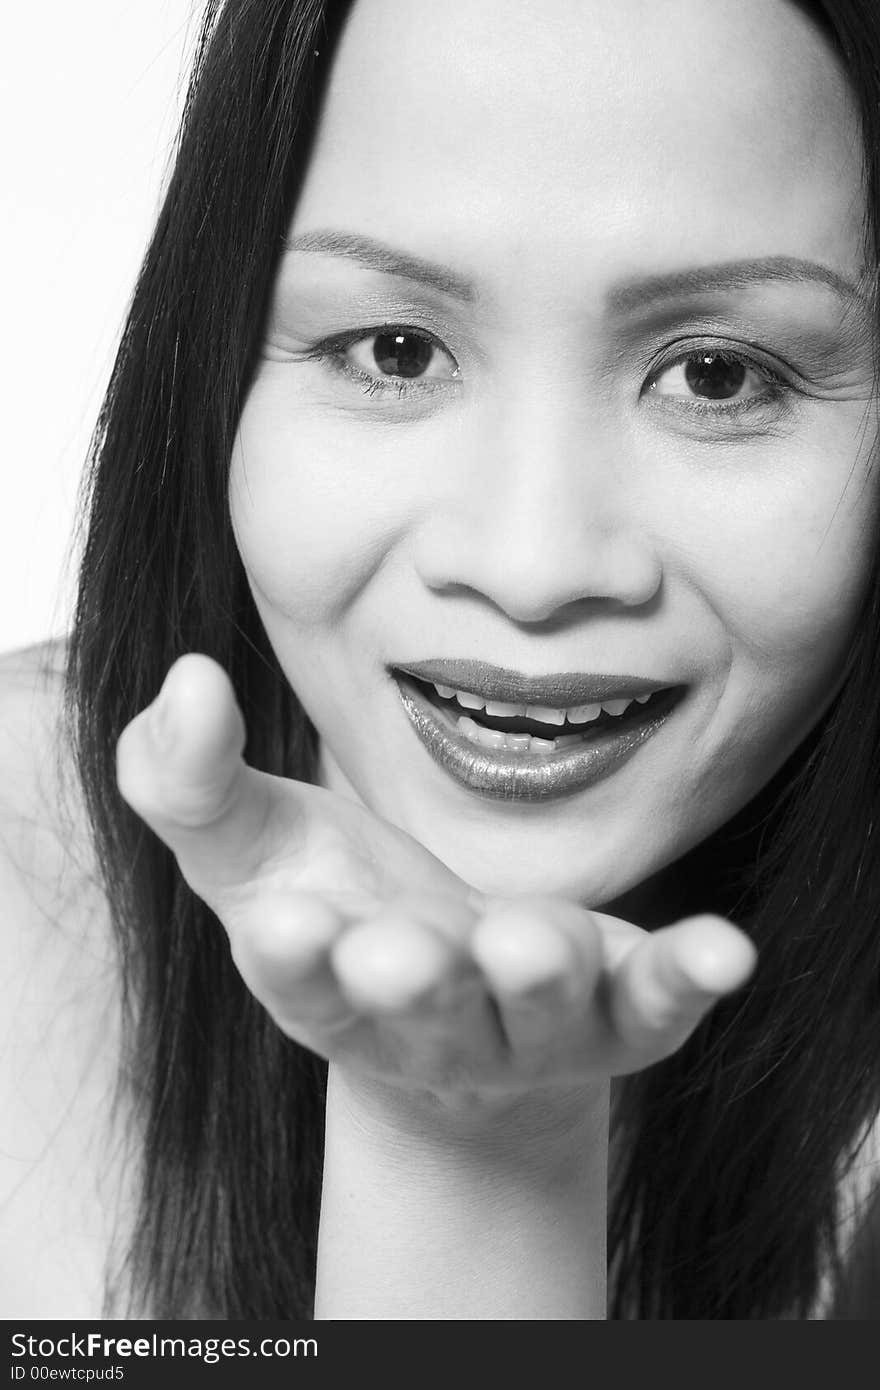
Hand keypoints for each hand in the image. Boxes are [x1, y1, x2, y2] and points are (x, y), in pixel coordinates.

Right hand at [116, 654, 756, 1100]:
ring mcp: (533, 1019)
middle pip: (422, 1009)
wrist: (460, 993)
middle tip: (401, 952)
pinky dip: (685, 978)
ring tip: (530, 938)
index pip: (300, 978)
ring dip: (537, 976)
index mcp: (326, 983)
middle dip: (413, 984)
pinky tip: (724, 952)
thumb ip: (188, 776)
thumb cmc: (345, 908)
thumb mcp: (252, 844)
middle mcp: (430, 1016)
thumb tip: (186, 678)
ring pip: (539, 1006)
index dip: (294, 958)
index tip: (288, 924)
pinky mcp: (622, 1009)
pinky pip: (657, 999)